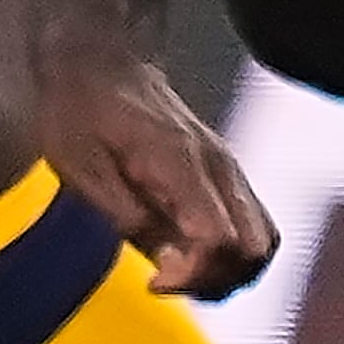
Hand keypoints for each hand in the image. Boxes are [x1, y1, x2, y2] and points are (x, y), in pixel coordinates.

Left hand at [38, 54, 273, 300]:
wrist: (103, 63)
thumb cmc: (83, 111)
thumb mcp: (80, 166)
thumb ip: (125, 216)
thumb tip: (166, 262)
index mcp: (182, 163)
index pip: (220, 240)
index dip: (192, 275)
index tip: (153, 281)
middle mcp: (220, 168)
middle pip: (254, 250)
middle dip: (214, 281)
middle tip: (165, 280)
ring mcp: (229, 171)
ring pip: (263, 244)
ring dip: (227, 272)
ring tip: (177, 272)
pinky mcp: (227, 176)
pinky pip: (252, 229)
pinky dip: (231, 255)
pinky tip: (189, 256)